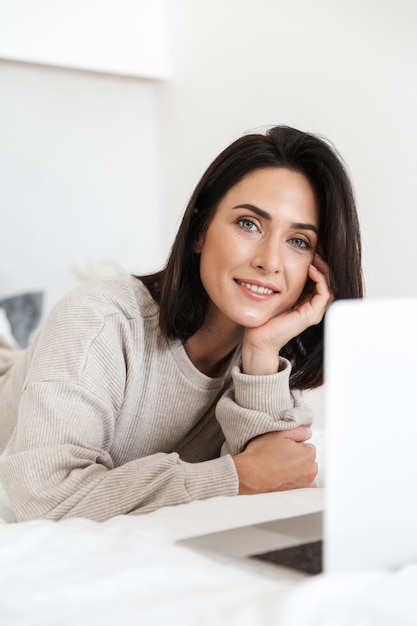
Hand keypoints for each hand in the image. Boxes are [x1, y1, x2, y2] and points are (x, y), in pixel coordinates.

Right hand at [232, 426, 317, 494]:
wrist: (249, 476)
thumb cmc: (261, 455)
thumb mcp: (278, 434)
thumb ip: (298, 431)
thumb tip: (307, 432)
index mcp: (308, 454)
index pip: (307, 446)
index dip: (295, 445)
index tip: (284, 448)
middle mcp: (310, 470)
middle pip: (308, 460)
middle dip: (298, 458)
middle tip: (280, 457)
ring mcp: (304, 484)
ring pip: (305, 473)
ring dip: (297, 471)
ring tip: (280, 468)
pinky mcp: (297, 493)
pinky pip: (302, 486)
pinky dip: (295, 482)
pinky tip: (282, 478)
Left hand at [242, 255, 332, 374]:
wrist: (259, 338)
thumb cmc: (265, 318)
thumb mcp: (277, 295)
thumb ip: (284, 283)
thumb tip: (283, 265)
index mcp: (306, 303)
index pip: (319, 281)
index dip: (317, 266)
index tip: (310, 254)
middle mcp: (312, 309)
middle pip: (327, 283)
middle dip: (323, 266)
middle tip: (315, 253)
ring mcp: (314, 313)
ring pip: (329, 287)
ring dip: (324, 270)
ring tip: (315, 259)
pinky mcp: (311, 316)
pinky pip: (324, 294)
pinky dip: (320, 279)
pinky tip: (311, 269)